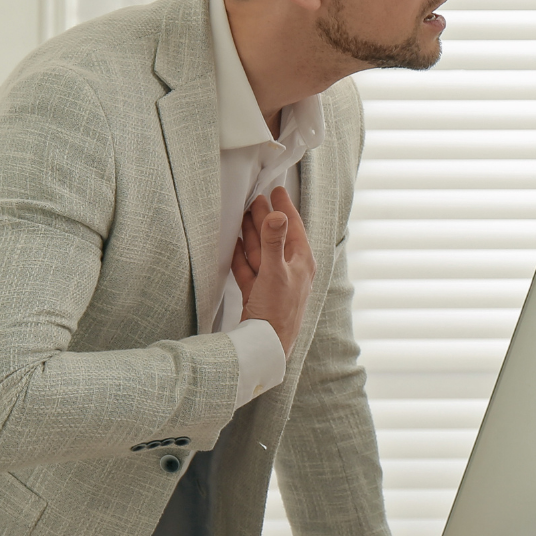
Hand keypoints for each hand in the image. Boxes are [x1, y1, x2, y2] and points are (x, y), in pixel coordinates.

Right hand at [233, 187, 314, 353]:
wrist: (266, 345)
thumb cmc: (278, 311)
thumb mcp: (275, 273)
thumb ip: (274, 243)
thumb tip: (277, 215)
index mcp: (301, 263)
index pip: (294, 228)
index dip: (286, 208)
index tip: (278, 190)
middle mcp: (289, 270)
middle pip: (275, 237)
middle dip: (265, 217)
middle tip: (256, 198)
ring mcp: (273, 281)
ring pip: (260, 251)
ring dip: (251, 233)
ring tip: (242, 214)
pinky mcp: (257, 292)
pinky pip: (248, 268)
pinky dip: (240, 255)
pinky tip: (233, 242)